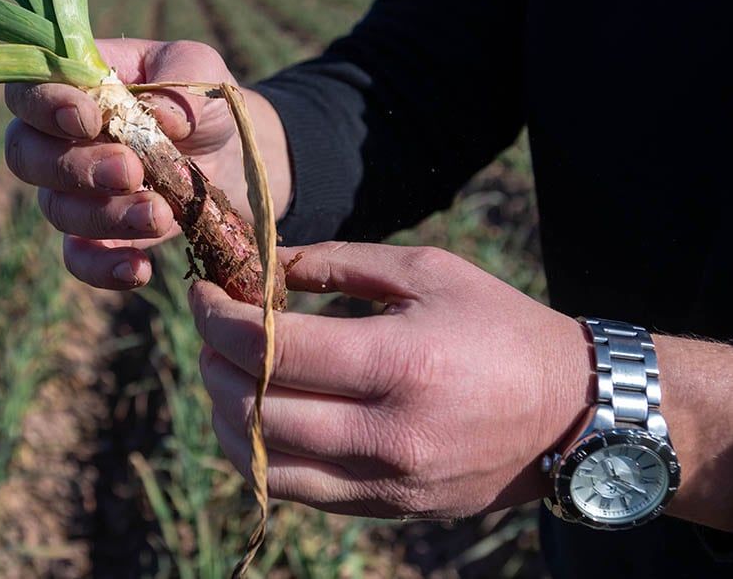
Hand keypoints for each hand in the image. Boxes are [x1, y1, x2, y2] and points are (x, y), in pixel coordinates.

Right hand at [4, 38, 289, 289]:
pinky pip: (79, 260)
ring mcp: (74, 191)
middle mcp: (59, 139)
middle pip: (25, 155)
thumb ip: (177, 84)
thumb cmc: (204, 101)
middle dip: (75, 168)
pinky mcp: (99, 236)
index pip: (26, 91)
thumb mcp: (201, 71)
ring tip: (160, 213)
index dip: (44, 105)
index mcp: (74, 86)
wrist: (236, 154)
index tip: (90, 120)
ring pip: (56, 209)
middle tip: (132, 171)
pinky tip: (140, 268)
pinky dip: (104, 268)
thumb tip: (158, 119)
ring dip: (105, 215)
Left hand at [191, 241, 590, 517]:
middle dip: (211, 362)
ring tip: (225, 373)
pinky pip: (295, 493)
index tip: (201, 295)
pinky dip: (257, 455)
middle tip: (210, 331)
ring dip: (223, 414)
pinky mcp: (387, 510)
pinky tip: (255, 418)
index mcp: (400, 362)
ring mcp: (387, 483)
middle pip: (255, 408)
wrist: (571, 412)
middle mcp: (389, 434)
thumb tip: (262, 265)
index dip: (217, 319)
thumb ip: (336, 262)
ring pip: (263, 462)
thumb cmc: (498, 326)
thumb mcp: (426, 272)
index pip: (271, 350)